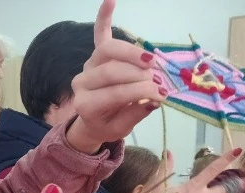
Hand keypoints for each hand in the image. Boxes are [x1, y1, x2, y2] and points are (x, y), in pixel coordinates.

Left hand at [66, 0, 162, 152]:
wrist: (91, 121)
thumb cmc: (108, 123)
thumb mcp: (120, 128)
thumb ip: (136, 113)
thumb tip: (156, 97)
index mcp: (86, 104)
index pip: (116, 93)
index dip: (141, 92)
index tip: (162, 94)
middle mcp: (82, 82)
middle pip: (111, 70)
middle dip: (139, 75)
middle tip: (158, 81)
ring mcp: (88, 66)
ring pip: (108, 50)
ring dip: (131, 53)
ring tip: (150, 61)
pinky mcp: (95, 55)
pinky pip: (99, 33)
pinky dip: (104, 17)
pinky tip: (111, 0)